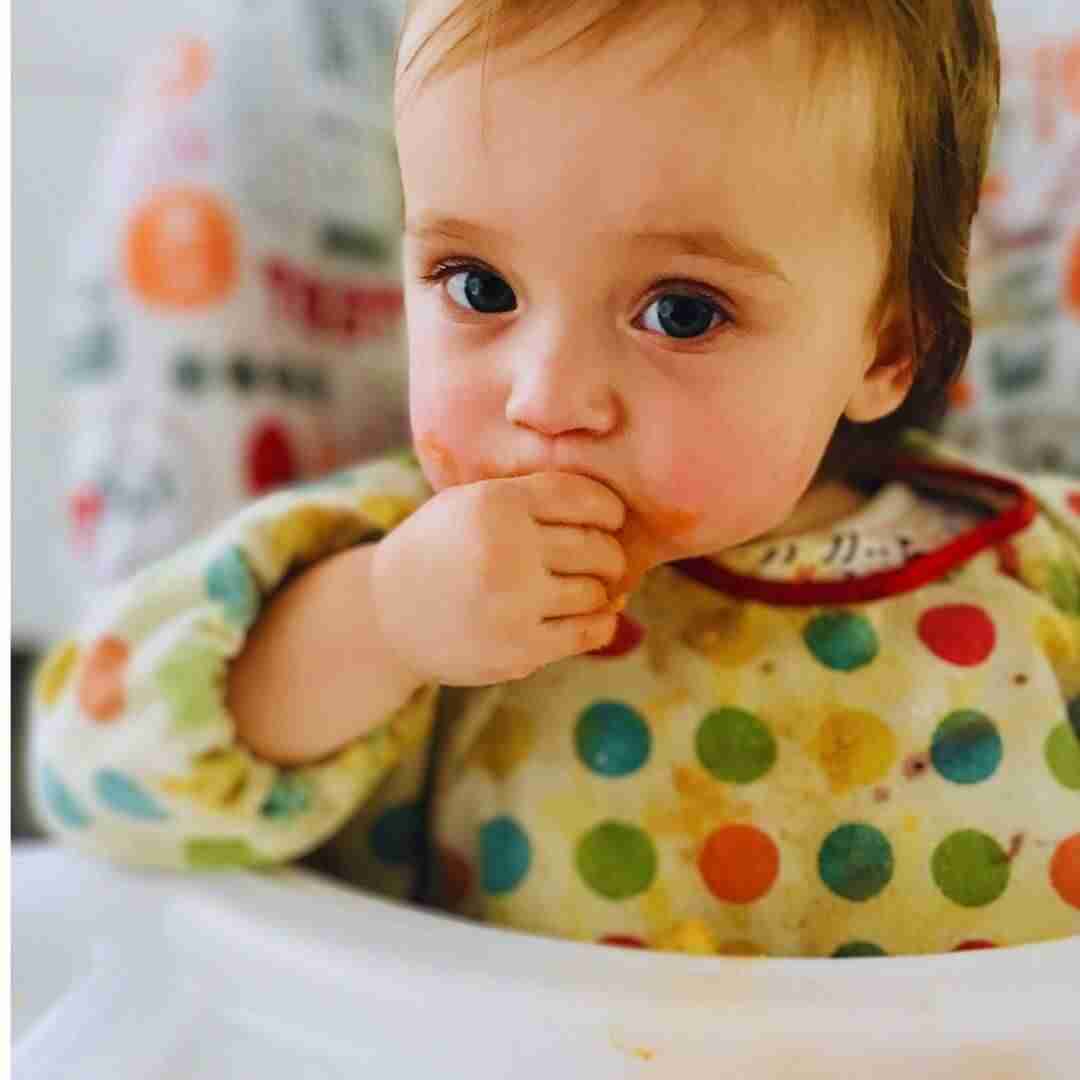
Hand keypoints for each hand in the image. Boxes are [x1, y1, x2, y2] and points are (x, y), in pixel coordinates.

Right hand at [372, 472, 626, 684]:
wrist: (388, 614)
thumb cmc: (443, 549)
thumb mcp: (470, 502)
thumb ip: (530, 496)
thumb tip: (616, 516)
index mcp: (495, 504)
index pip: (583, 497)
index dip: (608, 509)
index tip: (609, 519)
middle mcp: (505, 550)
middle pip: (597, 547)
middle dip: (608, 553)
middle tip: (602, 558)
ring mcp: (513, 603)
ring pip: (596, 592)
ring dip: (600, 590)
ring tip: (588, 587)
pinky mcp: (520, 649)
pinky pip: (589, 631)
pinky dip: (602, 622)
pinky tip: (593, 614)